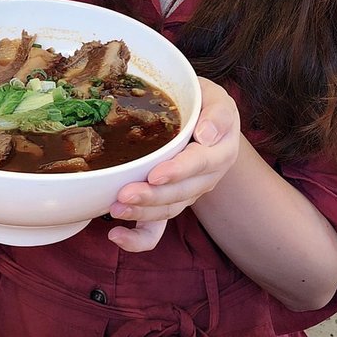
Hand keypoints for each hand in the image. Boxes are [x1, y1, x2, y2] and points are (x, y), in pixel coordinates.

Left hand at [107, 77, 239, 251]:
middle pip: (181, 193)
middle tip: (124, 195)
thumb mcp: (216, 98)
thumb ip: (218, 114)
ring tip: (116, 209)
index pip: (200, 163)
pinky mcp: (172, 203)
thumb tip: (206, 135)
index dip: (178, 171)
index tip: (155, 175)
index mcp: (220, 151)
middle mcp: (207, 178)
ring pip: (168, 211)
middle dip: (152, 197)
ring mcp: (188, 193)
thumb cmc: (206, 104)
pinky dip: (138, 239)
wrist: (204, 119)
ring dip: (142, 214)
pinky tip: (116, 235)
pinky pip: (158, 229)